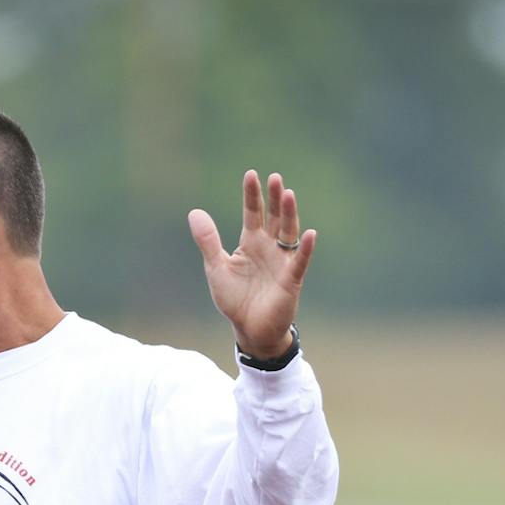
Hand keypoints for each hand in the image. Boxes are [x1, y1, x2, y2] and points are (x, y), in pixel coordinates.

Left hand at [188, 171, 314, 360]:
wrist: (250, 330)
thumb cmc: (235, 300)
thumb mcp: (216, 268)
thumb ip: (208, 241)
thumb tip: (195, 212)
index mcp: (251, 243)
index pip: (253, 213)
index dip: (252, 195)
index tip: (251, 174)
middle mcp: (269, 248)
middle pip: (274, 218)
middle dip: (274, 199)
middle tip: (274, 177)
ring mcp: (282, 262)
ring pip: (288, 233)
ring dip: (289, 215)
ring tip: (288, 194)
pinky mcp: (291, 280)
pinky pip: (300, 261)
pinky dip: (305, 249)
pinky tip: (310, 234)